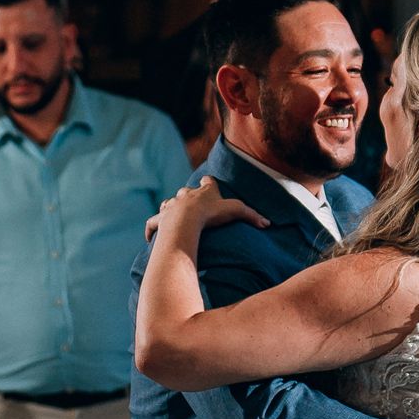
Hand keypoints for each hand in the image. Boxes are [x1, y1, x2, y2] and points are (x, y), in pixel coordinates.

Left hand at [145, 179, 267, 245]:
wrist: (185, 222)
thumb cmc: (210, 215)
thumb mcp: (235, 212)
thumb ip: (251, 216)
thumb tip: (268, 223)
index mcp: (203, 191)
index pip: (207, 182)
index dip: (209, 184)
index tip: (210, 186)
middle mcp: (184, 195)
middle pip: (185, 191)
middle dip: (188, 196)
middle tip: (194, 206)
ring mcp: (170, 206)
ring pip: (169, 203)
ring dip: (171, 208)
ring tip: (174, 217)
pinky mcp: (159, 220)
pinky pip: (152, 222)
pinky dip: (151, 228)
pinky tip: (150, 236)